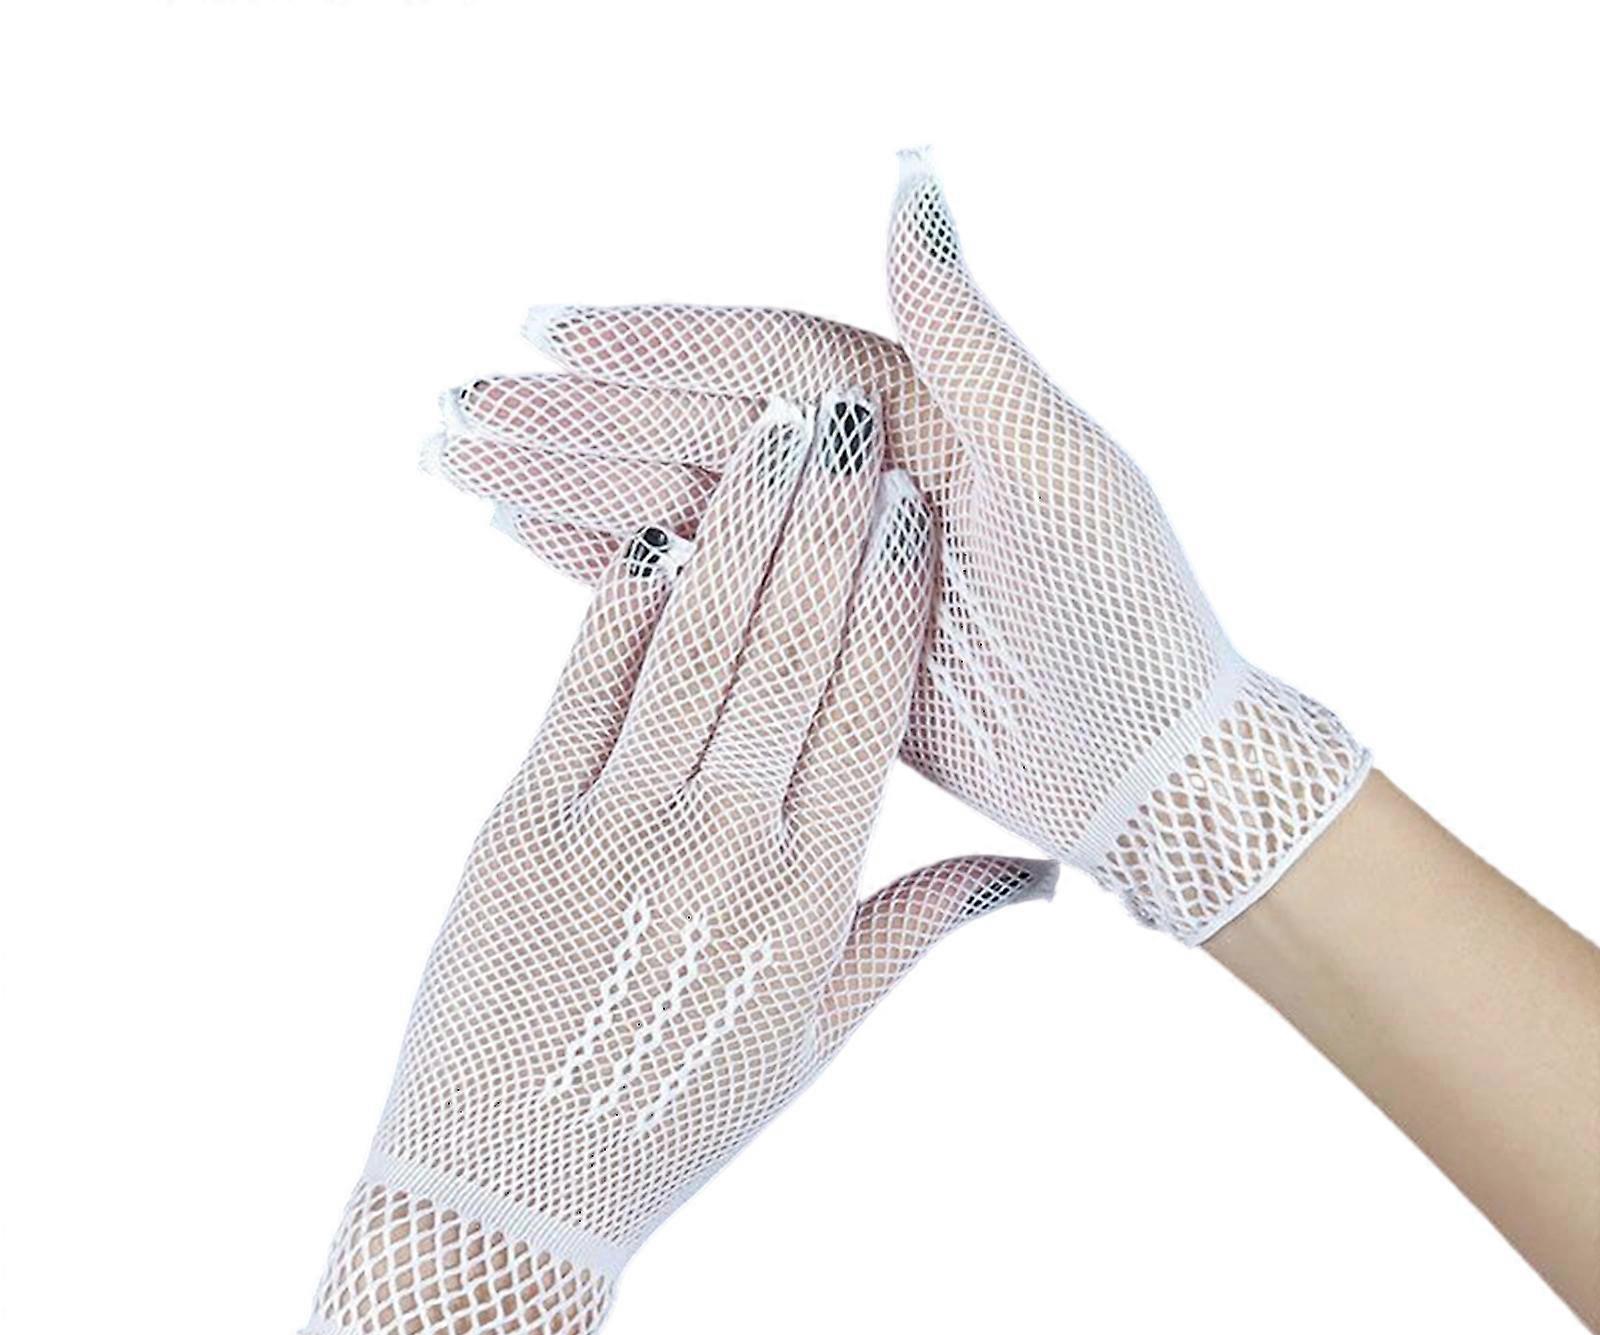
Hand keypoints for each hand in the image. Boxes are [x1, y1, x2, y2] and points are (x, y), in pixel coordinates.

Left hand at [309, 396, 1053, 1334]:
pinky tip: (660, 519)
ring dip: (739, 523)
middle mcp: (722, 845)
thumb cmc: (674, 1119)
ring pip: (696, 639)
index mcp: (808, 896)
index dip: (892, 592)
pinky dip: (626, 592)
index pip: (869, 704)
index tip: (909, 504)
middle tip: (850, 415)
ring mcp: (612, 826)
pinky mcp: (516, 822)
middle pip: (791, 643)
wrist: (507, 1190)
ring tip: (772, 429)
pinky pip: (584, 677)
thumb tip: (1042, 878)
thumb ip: (923, 933)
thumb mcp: (817, 1042)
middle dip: (826, 516)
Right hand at [431, 155, 1367, 940]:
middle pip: (701, 427)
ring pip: (685, 502)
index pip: (768, 361)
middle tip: (458, 412)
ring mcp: (837, 557)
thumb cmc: (1131, 615)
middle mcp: (869, 474)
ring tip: (465, 466)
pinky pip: (702, 584)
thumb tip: (908, 173)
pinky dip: (619, 562)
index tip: (550, 336)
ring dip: (574, 482)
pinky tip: (535, 541)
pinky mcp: (817, 636)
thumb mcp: (1060, 464)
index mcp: (924, 412)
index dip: (659, 343)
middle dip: (578, 418)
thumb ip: (966, 332)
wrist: (1156, 767)